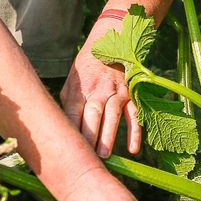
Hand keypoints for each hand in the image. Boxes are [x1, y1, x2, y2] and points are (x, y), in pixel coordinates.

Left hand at [61, 26, 140, 157]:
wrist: (109, 42)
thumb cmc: (86, 68)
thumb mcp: (72, 82)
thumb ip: (69, 104)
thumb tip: (65, 129)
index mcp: (79, 90)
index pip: (73, 114)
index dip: (71, 131)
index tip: (68, 150)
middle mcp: (97, 91)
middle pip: (92, 116)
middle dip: (89, 137)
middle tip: (86, 158)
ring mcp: (116, 93)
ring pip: (112, 117)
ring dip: (108, 136)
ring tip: (103, 155)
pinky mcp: (130, 95)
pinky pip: (134, 115)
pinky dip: (135, 132)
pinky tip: (133, 149)